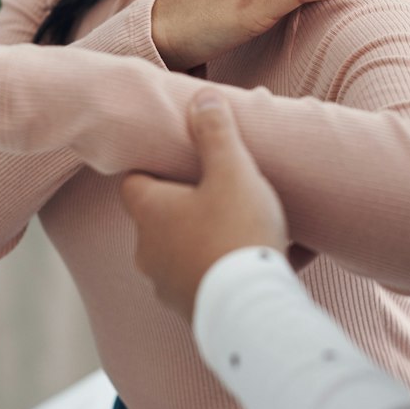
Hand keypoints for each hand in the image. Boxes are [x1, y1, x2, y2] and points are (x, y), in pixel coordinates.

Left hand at [120, 89, 288, 322]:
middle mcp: (149, 250)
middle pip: (160, 216)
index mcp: (151, 211)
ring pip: (186, 250)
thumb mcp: (232, 170)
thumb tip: (202, 97)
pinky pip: (211, 279)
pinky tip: (275, 257)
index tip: (176, 158)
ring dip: (210, 237)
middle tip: (221, 188)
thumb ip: (216, 132)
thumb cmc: (236, 232)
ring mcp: (169, 285)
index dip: (153, 167)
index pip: (133, 181)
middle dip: (188, 203)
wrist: (251, 311)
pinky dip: (232, 267)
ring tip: (252, 224)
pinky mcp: (195, 310)